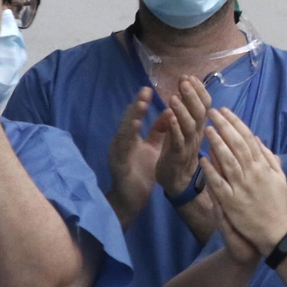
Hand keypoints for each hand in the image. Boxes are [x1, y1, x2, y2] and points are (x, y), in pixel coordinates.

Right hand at [107, 87, 167, 222]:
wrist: (131, 198)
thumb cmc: (141, 171)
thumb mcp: (153, 148)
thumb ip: (158, 132)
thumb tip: (168, 112)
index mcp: (130, 138)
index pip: (137, 117)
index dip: (142, 103)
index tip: (150, 88)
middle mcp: (121, 142)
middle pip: (128, 121)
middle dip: (136, 106)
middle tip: (144, 91)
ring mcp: (117, 153)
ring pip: (123, 133)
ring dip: (131, 119)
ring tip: (139, 106)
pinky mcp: (119, 166)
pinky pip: (123, 152)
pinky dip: (128, 140)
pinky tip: (133, 130)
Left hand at [157, 76, 211, 199]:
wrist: (178, 182)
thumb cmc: (180, 154)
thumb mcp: (184, 132)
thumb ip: (185, 115)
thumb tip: (182, 95)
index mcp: (199, 127)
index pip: (204, 105)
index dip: (199, 90)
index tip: (190, 76)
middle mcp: (198, 134)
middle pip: (201, 111)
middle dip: (193, 94)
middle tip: (184, 80)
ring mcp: (189, 144)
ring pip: (190, 124)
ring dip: (183, 109)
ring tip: (174, 95)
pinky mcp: (178, 155)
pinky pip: (179, 140)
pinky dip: (175, 127)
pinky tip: (169, 116)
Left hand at [203, 107, 286, 254]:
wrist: (275, 230)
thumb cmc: (277, 203)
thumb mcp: (279, 178)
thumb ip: (269, 158)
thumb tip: (257, 140)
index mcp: (263, 166)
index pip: (248, 139)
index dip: (235, 123)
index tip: (225, 111)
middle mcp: (252, 173)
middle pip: (237, 145)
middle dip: (223, 126)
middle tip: (211, 112)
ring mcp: (241, 187)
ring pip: (228, 160)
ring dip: (217, 143)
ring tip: (206, 129)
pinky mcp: (232, 201)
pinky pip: (219, 183)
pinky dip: (211, 170)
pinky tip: (203, 158)